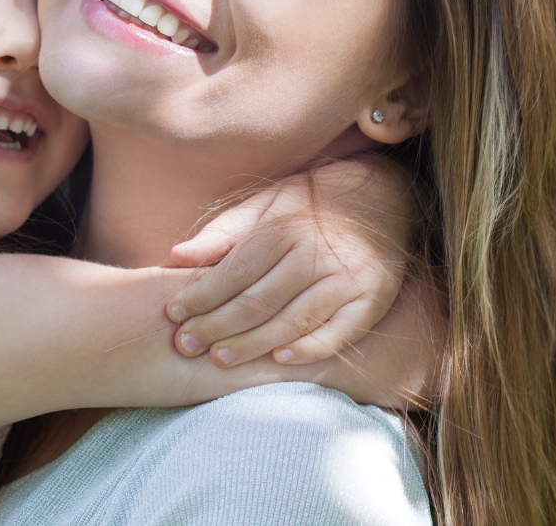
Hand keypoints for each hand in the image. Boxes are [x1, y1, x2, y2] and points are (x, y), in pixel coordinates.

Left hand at [162, 156, 418, 367]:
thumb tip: (175, 257)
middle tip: (184, 345)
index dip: (201, 294)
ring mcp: (349, 276)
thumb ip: (223, 232)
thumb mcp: (267, 203)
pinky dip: (310, 348)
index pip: (235, 269)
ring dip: (253, 343)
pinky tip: (280, 360)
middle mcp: (317, 251)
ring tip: (218, 359)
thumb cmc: (311, 204)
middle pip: (259, 299)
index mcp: (285, 227)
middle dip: (217, 326)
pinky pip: (340, 331)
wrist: (384, 194)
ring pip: (293, 319)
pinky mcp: (374, 297)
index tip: (172, 313)